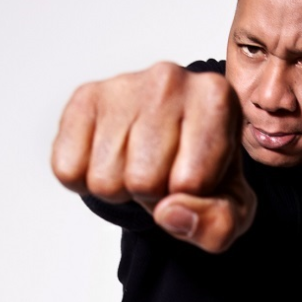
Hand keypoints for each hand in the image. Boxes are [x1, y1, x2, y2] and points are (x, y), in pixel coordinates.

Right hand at [51, 61, 255, 252]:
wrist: (170, 139)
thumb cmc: (206, 169)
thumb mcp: (232, 208)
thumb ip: (218, 222)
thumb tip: (168, 212)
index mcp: (218, 97)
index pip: (191, 182)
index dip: (191, 196)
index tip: (197, 173)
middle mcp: (172, 78)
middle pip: (144, 181)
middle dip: (153, 193)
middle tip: (164, 169)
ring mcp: (125, 84)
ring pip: (106, 180)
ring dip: (121, 187)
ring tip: (141, 160)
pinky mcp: (86, 97)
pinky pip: (68, 169)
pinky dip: (86, 179)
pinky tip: (111, 154)